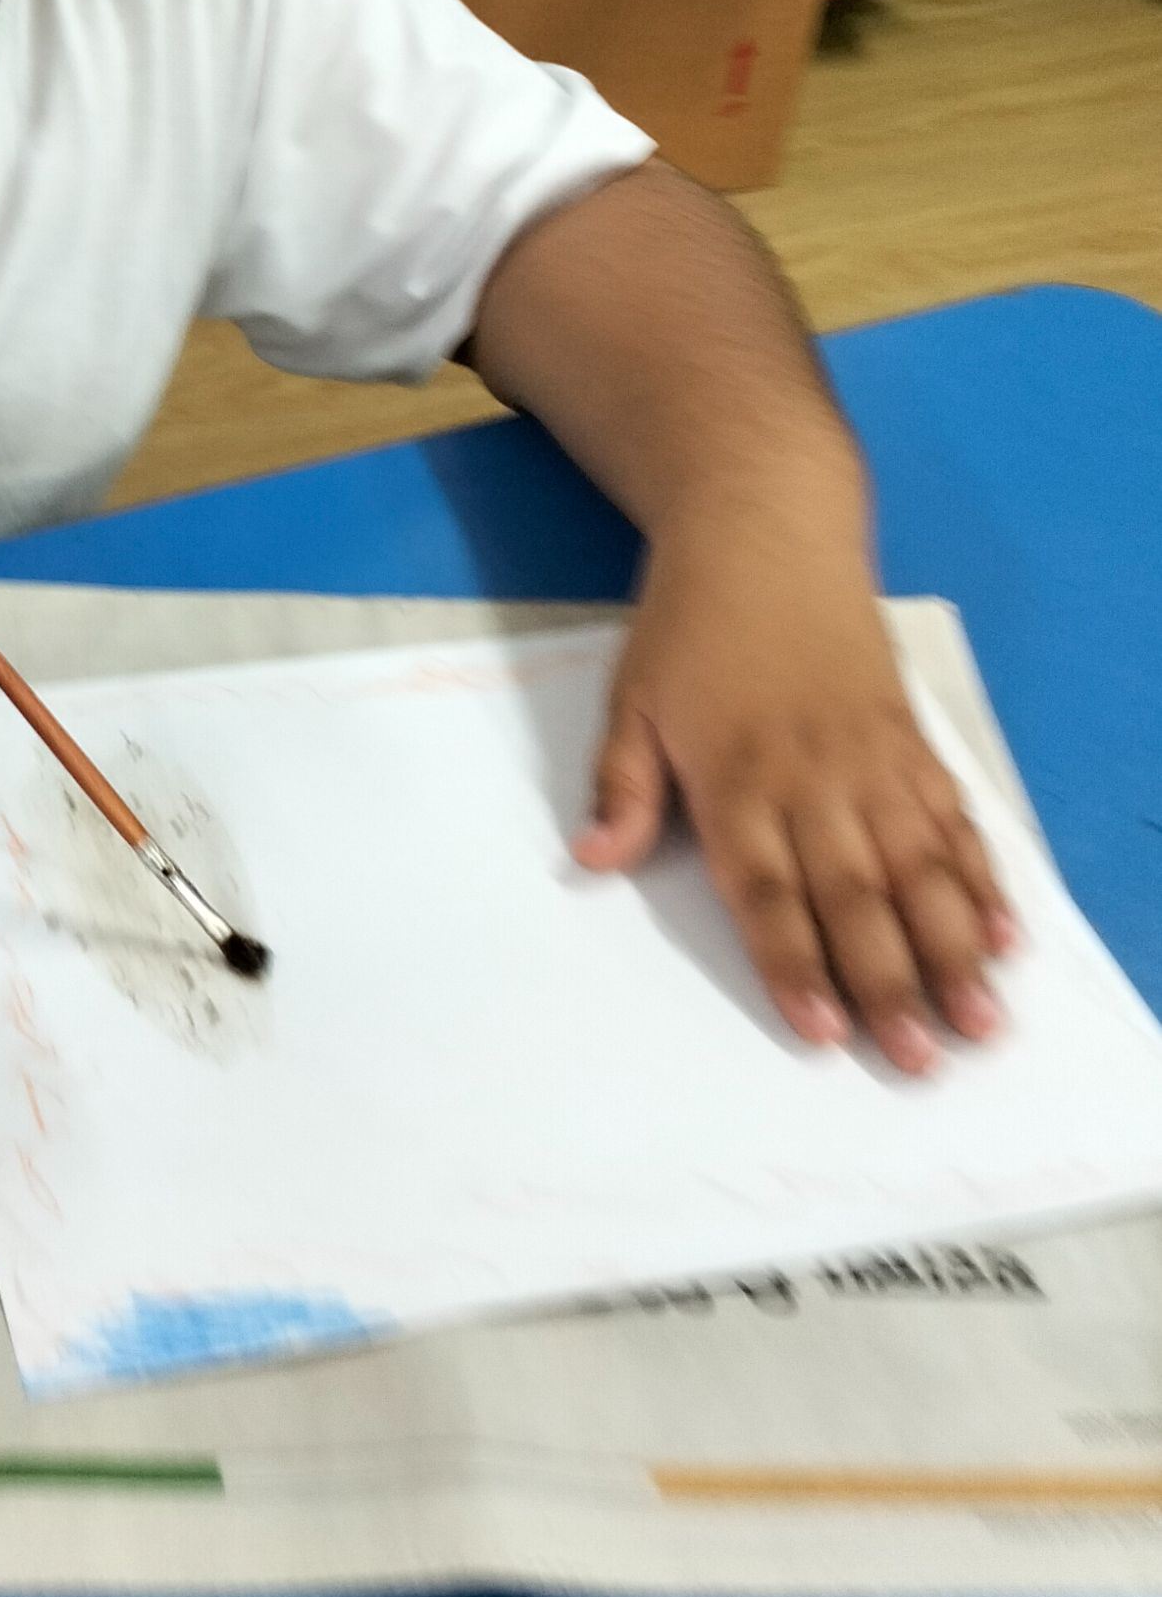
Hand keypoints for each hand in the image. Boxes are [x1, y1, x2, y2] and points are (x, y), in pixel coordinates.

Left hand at [578, 509, 1017, 1073]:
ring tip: (978, 1020)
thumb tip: (592, 861)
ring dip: (953, 947)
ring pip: (921, 868)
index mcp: (737, 777)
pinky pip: (953, 820)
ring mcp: (873, 761)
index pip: (767, 889)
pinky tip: (1004, 934)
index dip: (795, 963)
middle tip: (917, 1060)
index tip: (821, 1032)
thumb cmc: (689, 624)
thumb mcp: (631, 698)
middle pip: (856, 895)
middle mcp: (814, 778)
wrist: (766, 536)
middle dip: (888, 982)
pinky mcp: (911, 741)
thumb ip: (621, 786)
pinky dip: (982, 878)